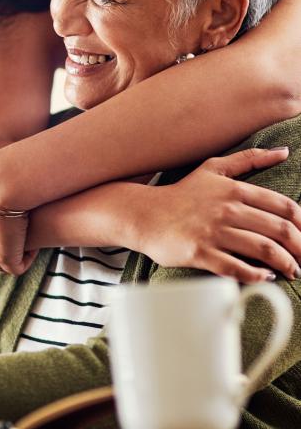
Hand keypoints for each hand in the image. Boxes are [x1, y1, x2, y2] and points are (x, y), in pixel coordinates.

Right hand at [136, 147, 300, 281]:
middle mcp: (226, 209)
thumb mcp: (213, 169)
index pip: (283, 207)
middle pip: (279, 230)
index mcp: (234, 189)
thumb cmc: (181, 194)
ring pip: (263, 249)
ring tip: (293, 271)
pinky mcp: (200, 253)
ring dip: (285, 264)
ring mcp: (213, 232)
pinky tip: (265, 277)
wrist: (144, 215)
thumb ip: (249, 159)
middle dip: (300, 248)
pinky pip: (237, 268)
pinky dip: (257, 275)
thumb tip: (284, 151)